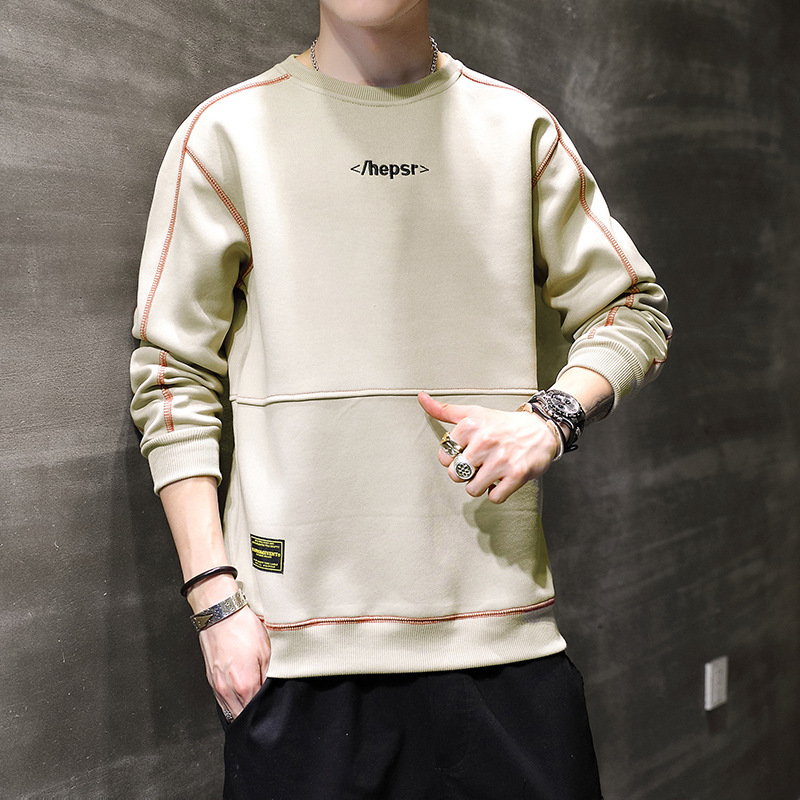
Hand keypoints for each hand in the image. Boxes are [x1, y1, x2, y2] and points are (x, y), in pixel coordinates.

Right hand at [197, 603, 270, 720]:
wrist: (220, 615)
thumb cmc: (242, 628)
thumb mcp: (266, 650)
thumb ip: (269, 676)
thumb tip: (272, 690)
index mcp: (244, 684)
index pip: (256, 710)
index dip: (266, 708)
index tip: (273, 704)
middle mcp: (228, 690)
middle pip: (242, 715)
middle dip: (254, 713)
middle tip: (264, 704)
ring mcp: (217, 686)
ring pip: (230, 711)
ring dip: (242, 709)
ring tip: (253, 699)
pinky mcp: (211, 680)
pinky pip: (222, 702)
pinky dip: (232, 702)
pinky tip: (241, 693)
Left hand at [417, 391, 559, 503]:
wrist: (539, 429)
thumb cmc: (502, 424)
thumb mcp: (472, 413)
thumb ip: (444, 410)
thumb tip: (421, 397)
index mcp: (470, 425)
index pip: (443, 457)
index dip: (453, 459)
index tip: (465, 453)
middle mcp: (485, 441)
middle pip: (455, 475)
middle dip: (465, 474)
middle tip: (478, 464)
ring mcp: (501, 459)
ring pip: (472, 489)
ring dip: (480, 485)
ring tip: (489, 472)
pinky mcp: (516, 475)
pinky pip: (494, 498)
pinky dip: (497, 493)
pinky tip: (501, 480)